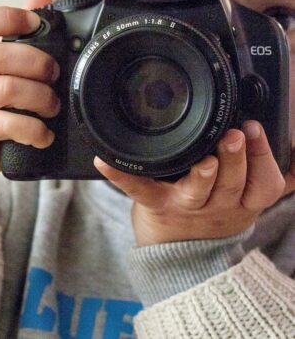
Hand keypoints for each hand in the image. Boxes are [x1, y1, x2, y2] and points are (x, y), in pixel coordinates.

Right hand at [0, 0, 55, 207]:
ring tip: (53, 105)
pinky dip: (33, 130)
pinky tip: (44, 134)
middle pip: (0, 55)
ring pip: (7, 89)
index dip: (10, 18)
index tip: (36, 24)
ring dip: (40, 97)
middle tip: (54, 74)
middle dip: (37, 63)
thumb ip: (12, 32)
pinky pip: (8, 124)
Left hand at [94, 120, 294, 245]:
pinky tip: (106, 162)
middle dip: (236, 158)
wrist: (180, 254)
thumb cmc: (213, 211)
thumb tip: (293, 143)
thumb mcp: (249, 198)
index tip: (255, 128)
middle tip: (235, 135)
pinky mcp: (154, 206)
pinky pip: (137, 189)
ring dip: (202, 174)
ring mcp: (185, 206)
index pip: (265, 182)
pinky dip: (120, 175)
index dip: (263, 157)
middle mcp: (219, 205)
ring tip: (203, 160)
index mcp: (244, 199)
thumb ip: (264, 173)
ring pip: (199, 191)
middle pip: (233, 183)